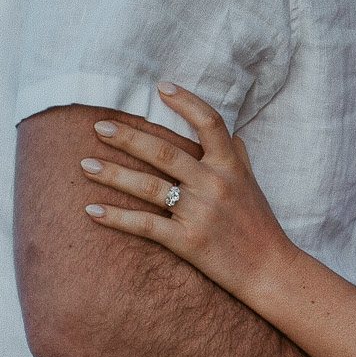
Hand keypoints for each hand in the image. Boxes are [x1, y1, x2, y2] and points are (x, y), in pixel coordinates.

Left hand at [81, 85, 295, 303]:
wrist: (270, 270)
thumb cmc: (260, 225)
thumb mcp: (253, 184)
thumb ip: (239, 157)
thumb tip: (232, 136)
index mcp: (230, 166)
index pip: (209, 122)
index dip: (185, 101)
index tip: (161, 86)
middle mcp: (215, 184)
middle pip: (165, 152)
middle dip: (128, 137)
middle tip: (99, 126)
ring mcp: (201, 213)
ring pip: (148, 187)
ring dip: (113, 174)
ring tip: (85, 164)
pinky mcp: (188, 242)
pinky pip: (145, 225)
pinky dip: (116, 217)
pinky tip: (92, 210)